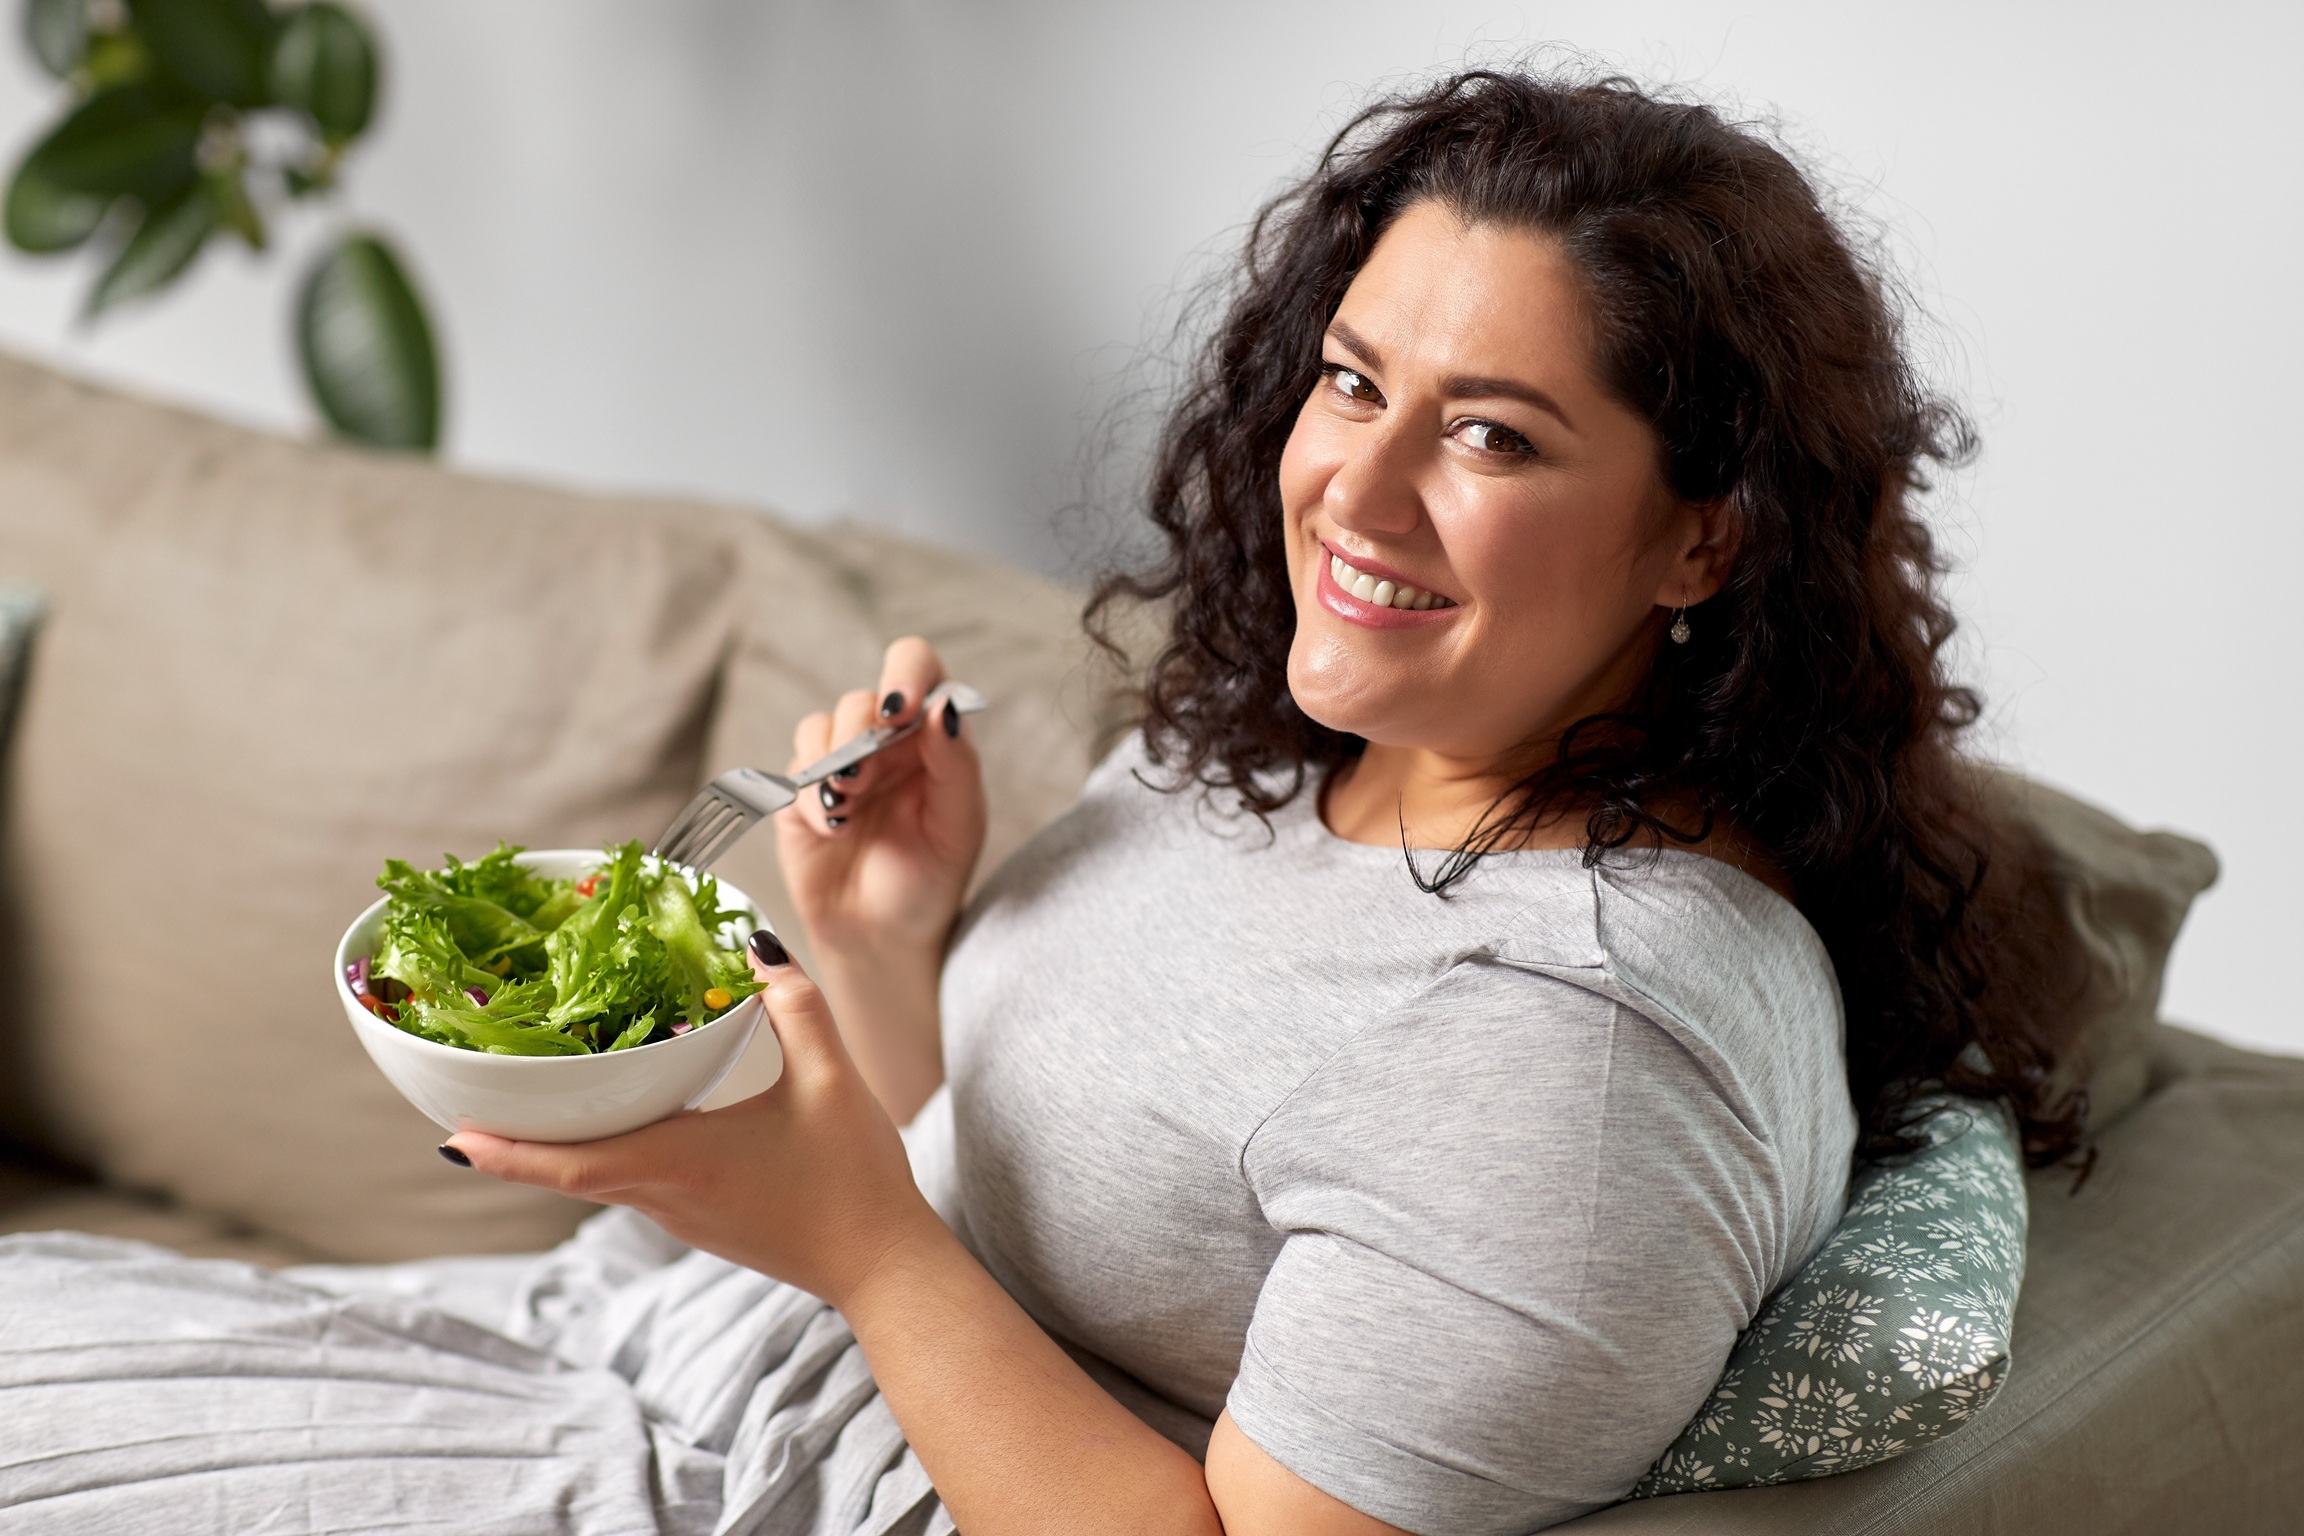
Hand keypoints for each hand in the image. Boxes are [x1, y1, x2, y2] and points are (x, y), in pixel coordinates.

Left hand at [444, 938, 936, 1307]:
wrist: (882, 1264)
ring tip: (527, 1105)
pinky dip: (602, 1155)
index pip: (568, 1165)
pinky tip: (617, 1124)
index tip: (451, 1136)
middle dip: (513, 1142)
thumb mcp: (831, 1079)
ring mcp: (680, 1215)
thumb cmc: (854, 1180)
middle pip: (567, 1171)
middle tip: (467, 1106)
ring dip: (556, 1149)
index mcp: (679, 1162)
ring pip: (598, 1178)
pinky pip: (633, 1183)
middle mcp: (665, 1195)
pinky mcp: (700, 1220)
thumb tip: (759, 947)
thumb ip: (795, 1006)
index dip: (504, 1152)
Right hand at [778, 637, 986, 962]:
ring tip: (848, 807)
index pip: (919, 668)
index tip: (897, 708)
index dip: (904, 671)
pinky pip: (795, 769)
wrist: (883, 938)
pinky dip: (811, 796)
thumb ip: (956, 761)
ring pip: (822, 725)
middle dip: (859, 734)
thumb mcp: (960, 824)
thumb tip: (942, 704)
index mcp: (933, 737)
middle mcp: (886, 742)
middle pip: (862, 697)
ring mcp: (841, 763)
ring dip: (832, 761)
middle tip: (864, 778)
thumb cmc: (932, 879)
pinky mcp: (801, 793)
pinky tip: (833, 829)